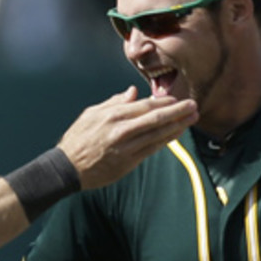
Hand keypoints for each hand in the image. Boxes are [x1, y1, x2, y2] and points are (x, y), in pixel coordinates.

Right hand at [58, 87, 197, 189]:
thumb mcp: (91, 114)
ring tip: (192, 119)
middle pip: (156, 117)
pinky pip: (152, 149)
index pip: (145, 105)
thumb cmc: (77, 139)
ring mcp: (126, 147)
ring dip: (178, 126)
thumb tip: (133, 92)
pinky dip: (166, 140)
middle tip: (193, 106)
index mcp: (113, 115)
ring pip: (158, 134)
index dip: (164, 102)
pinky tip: (177, 134)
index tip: (177, 99)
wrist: (67, 168)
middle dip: (178, 111)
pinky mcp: (128, 162)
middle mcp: (122, 130)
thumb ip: (113, 102)